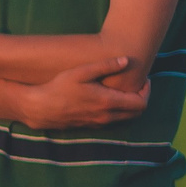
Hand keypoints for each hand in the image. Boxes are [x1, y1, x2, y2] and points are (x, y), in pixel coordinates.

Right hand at [11, 58, 149, 129]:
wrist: (39, 108)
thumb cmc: (58, 87)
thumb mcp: (81, 72)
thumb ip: (105, 66)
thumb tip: (127, 60)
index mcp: (108, 102)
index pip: (141, 102)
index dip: (146, 91)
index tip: (143, 80)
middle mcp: (106, 116)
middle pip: (137, 113)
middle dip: (141, 98)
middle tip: (136, 85)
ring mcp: (99, 123)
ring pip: (125, 118)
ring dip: (129, 106)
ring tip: (123, 91)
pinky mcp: (91, 126)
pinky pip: (113, 120)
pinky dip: (118, 111)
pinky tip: (108, 99)